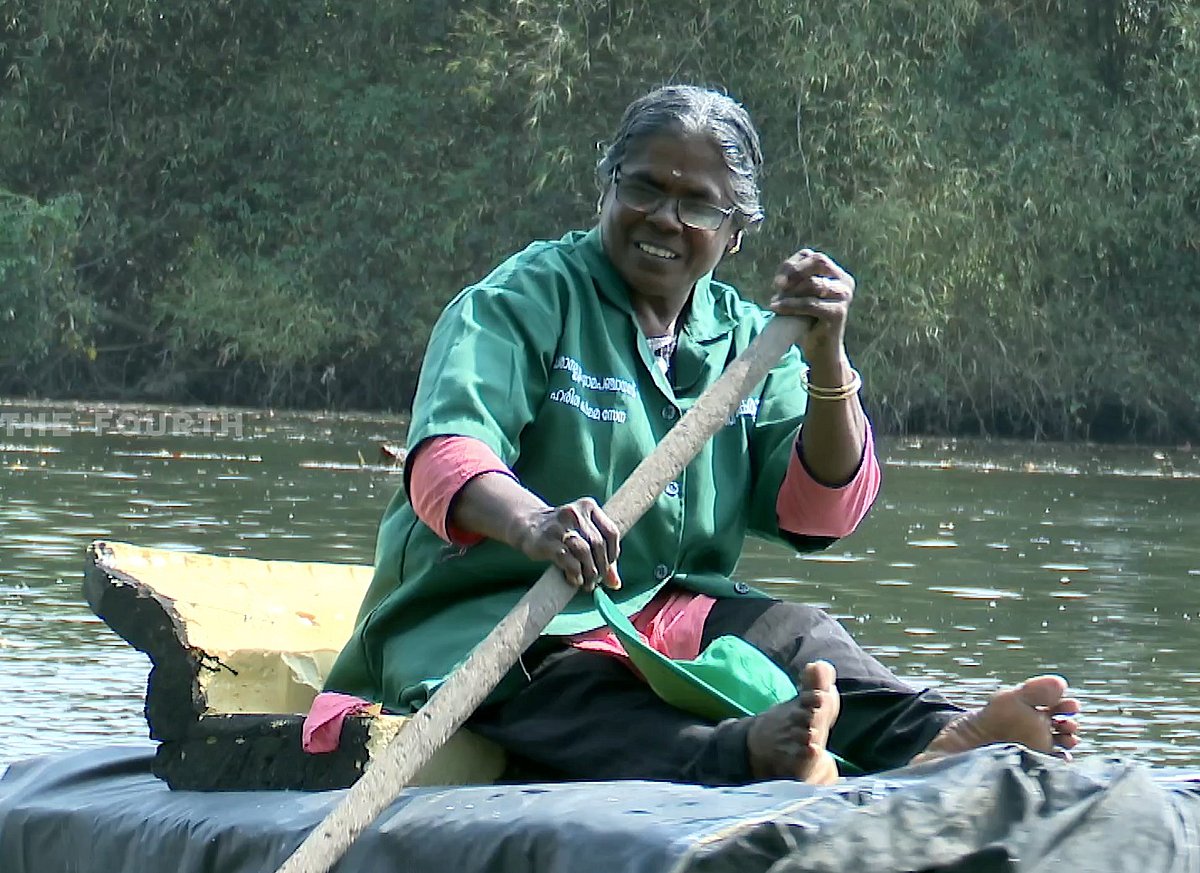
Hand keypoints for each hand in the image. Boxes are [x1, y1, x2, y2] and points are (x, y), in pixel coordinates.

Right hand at [509, 497, 621, 590]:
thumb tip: (615, 583)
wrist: (527, 525)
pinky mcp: (547, 541)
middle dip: (601, 567)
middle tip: (596, 581)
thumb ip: (601, 554)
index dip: (613, 554)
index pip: (611, 532)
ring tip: (587, 584)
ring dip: (589, 573)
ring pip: (584, 552)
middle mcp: (574, 512)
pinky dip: (575, 573)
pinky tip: (575, 580)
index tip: (607, 568)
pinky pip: (567, 560)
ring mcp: (559, 526)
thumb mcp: (583, 534)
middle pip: (598, 544)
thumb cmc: (562, 532)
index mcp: (588, 506)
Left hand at [768, 249, 854, 365]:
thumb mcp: (801, 296)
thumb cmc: (807, 321)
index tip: (777, 281)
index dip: (792, 264)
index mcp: (837, 274)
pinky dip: (790, 305)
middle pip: (818, 261)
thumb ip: (796, 281)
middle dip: (794, 270)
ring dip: (790, 292)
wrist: (821, 351)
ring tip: (776, 302)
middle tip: (777, 285)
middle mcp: (845, 282)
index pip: (812, 256)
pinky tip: (776, 308)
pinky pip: (810, 303)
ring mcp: (844, 297)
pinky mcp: (838, 313)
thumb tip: (781, 278)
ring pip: (812, 284)